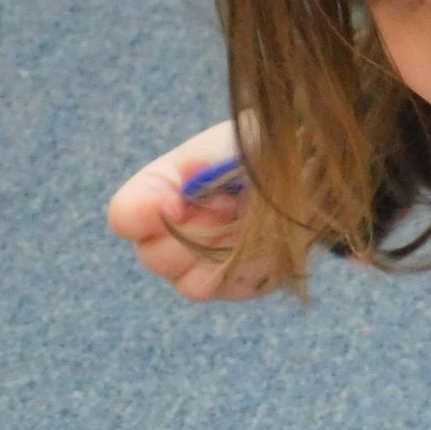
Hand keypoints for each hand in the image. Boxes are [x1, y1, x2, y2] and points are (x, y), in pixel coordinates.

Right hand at [106, 116, 277, 301]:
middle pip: (152, 256)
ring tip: (241, 222)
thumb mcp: (238, 139)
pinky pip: (219, 290)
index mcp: (158, 190)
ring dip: (215, 254)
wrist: (304, 179)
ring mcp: (194, 263)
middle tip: (227, 208)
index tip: (180, 201)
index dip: (146, 214)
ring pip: (184, 280)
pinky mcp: (225, 284)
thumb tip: (185, 179)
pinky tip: (253, 244)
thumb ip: (208, 159)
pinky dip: (236, 269)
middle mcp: (167, 231)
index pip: (125, 217)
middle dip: (191, 235)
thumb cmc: (261, 152)